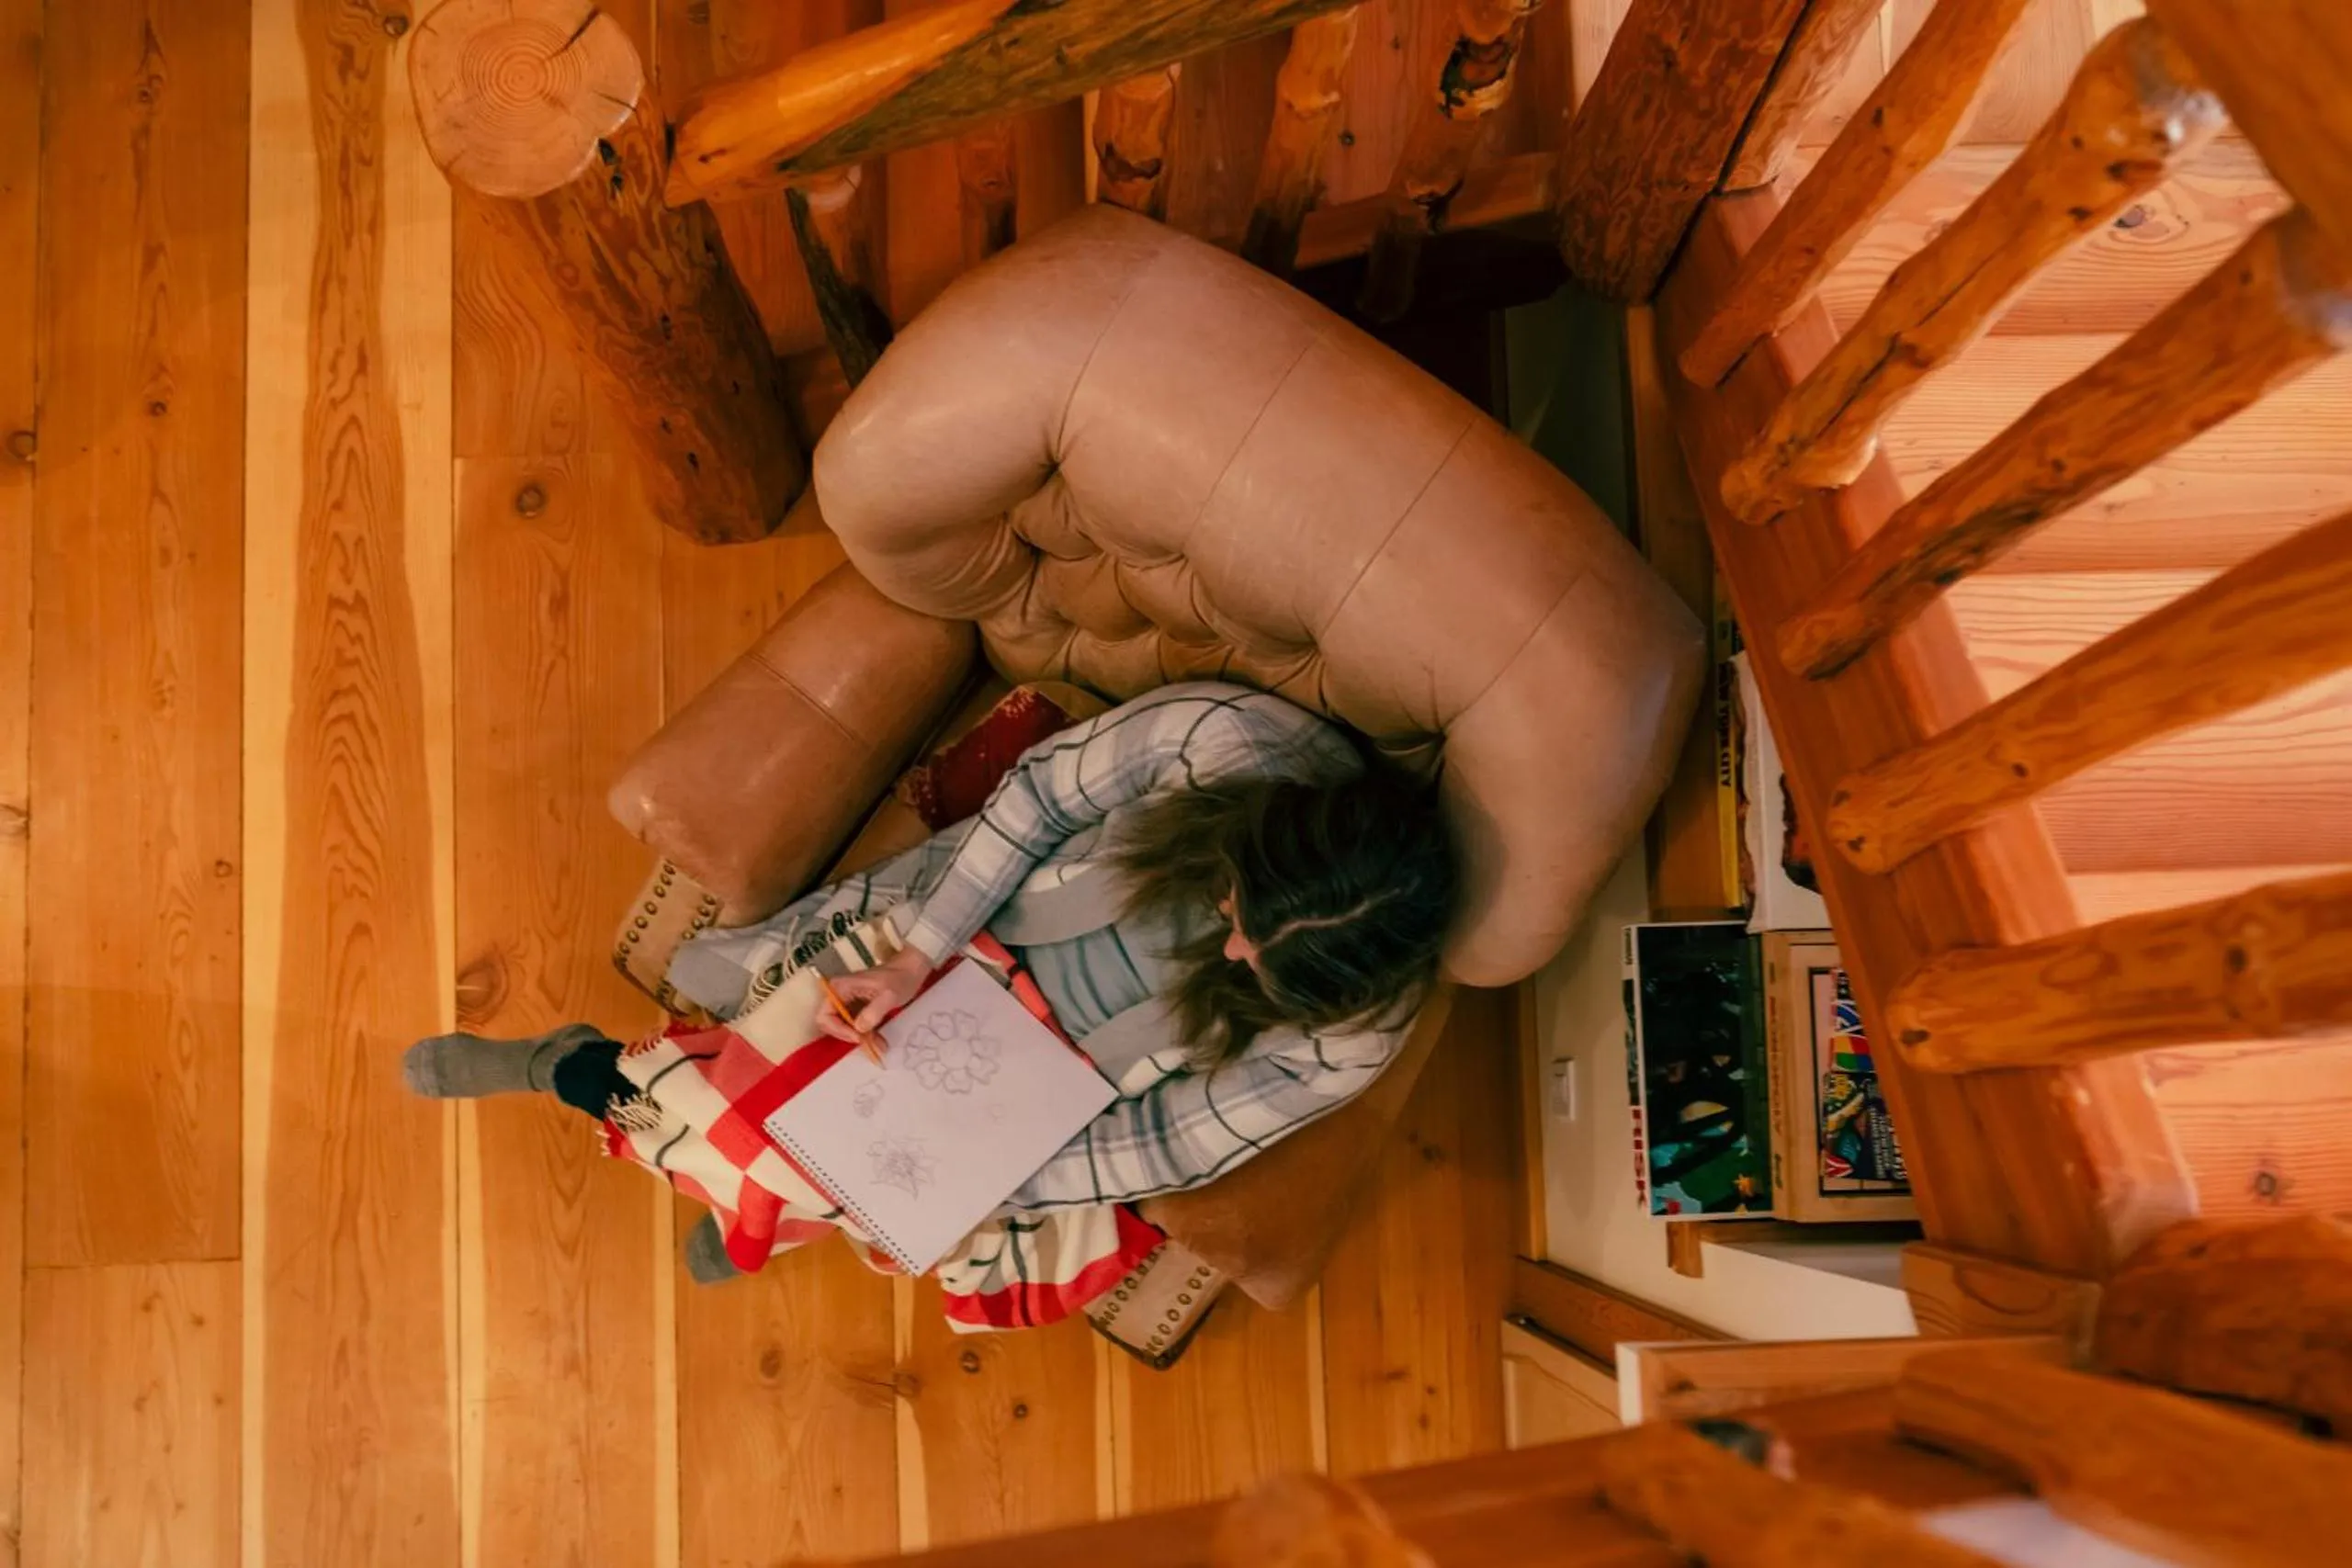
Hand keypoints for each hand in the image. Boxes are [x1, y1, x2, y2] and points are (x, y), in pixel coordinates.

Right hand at [818, 945, 934, 1049]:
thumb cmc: (899, 979)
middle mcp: (838, 995)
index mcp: (840, 987)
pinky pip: (854, 1027)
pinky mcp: (856, 1009)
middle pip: (831, 1025)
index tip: (858, 1037)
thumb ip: (874, 1011)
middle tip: (870, 1044)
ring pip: (844, 1028)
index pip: (825, 1016)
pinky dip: (865, 1036)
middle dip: (850, 1036)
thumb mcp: (889, 995)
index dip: (838, 1030)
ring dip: (859, 1039)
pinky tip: (879, 1040)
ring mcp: (846, 1002)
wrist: (910, 971)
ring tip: (879, 1045)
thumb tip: (859, 1027)